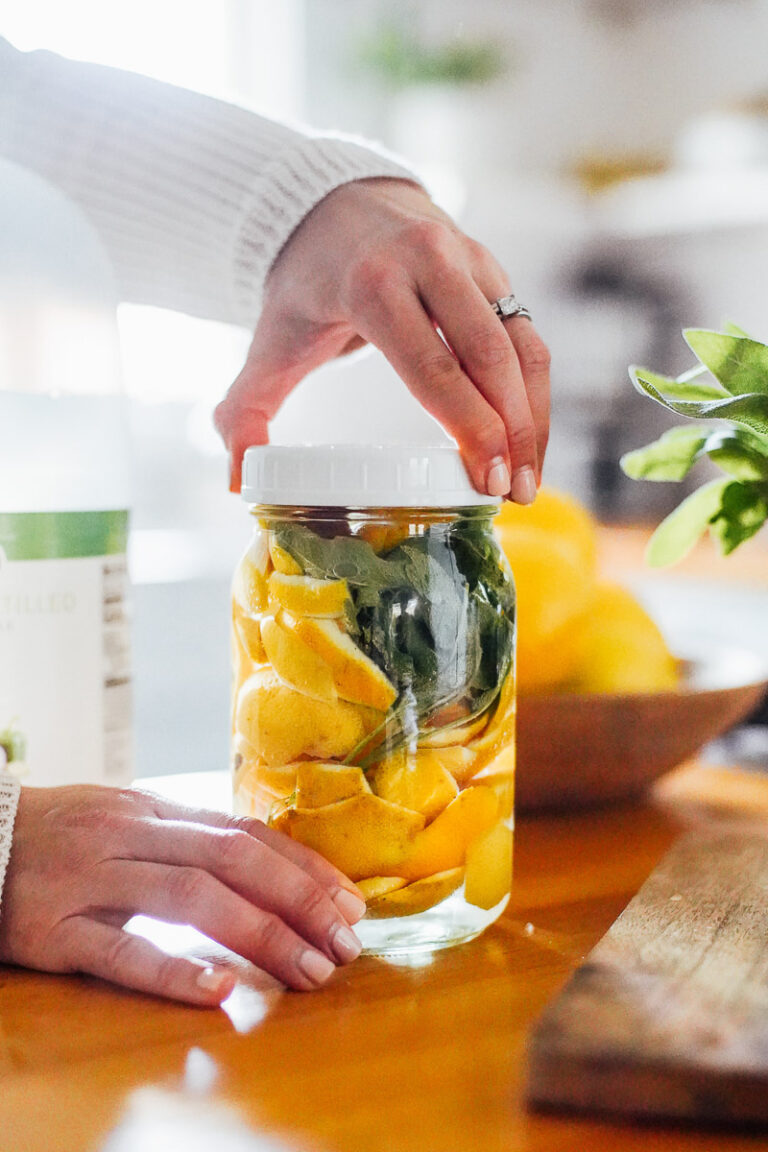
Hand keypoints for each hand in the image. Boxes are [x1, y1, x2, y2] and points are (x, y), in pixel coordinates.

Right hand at [0, 785, 365, 1004]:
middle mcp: (130, 835)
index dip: (303, 866)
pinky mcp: (53, 928)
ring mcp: (92, 880)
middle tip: (346, 943)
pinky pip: (119, 950)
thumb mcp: (127, 818)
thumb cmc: (63, 833)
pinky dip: (172, 970)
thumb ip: (187, 836)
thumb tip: (269, 860)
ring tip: (308, 970)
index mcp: (155, 811)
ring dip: (259, 934)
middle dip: (298, 899)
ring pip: (189, 897)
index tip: (351, 902)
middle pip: (231, 859)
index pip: (245, 832)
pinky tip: (217, 992)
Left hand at [214, 178, 549, 501]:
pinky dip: (534, 391)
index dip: (468, 428)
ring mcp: (469, 260)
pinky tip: (530, 438)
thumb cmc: (306, 283)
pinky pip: (527, 336)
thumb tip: (236, 481)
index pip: (433, 367)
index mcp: (372, 283)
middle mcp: (430, 262)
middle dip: (512, 431)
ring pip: (521, 345)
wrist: (336, 204)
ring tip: (529, 478)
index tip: (487, 480)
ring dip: (533, 416)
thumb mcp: (269, 342)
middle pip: (488, 358)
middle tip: (515, 494)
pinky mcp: (493, 269)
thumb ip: (245, 409)